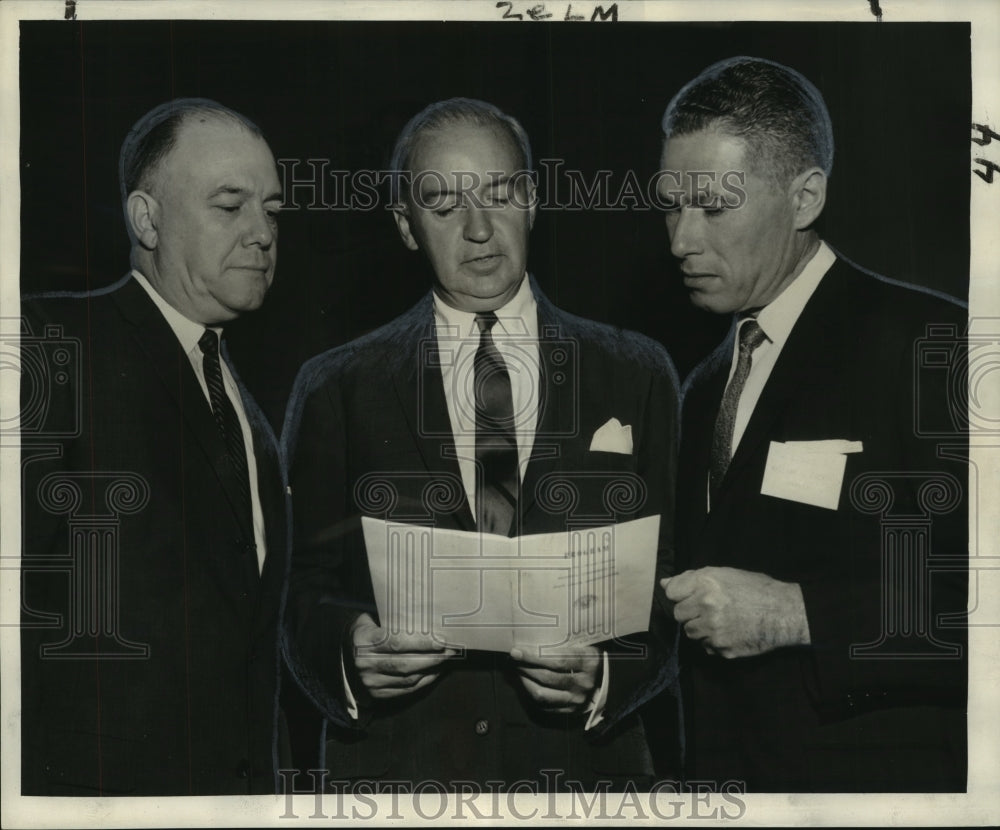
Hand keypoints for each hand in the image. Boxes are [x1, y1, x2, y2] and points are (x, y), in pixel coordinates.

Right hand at [348, 613, 456, 699]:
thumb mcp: (370, 618)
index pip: (396, 643)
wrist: (341, 656)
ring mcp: (370, 683)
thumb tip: (425, 613)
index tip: (441, 640)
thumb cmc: (363, 631)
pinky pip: (406, 690)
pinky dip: (424, 681)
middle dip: (432, 658)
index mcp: (363, 641)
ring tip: (446, 659)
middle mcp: (365, 664)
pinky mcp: (377, 695)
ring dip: (432, 670)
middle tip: (451, 650)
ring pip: (408, 679)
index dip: (421, 643)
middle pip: (405, 664)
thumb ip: (391, 617)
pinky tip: (435, 671)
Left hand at [509, 645, 601, 714]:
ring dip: (525, 681)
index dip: (533, 657)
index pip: (556, 661)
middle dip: (525, 667)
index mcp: (589, 662)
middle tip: (513, 658)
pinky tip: (526, 682)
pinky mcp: (571, 711)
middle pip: (547, 677)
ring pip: (542, 694)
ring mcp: (577, 700)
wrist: (607, 678)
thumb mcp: (583, 643)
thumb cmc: (589, 654)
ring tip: (517, 670)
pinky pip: (544, 706)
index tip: (516, 651)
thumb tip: (531, 639)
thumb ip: (563, 642)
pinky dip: (531, 693)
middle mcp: (584, 683)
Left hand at [661, 567, 809, 657]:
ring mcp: (713, 629)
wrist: (784, 613)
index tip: (690, 595)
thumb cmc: (755, 589)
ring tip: (719, 620)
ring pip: (690, 632)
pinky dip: (713, 641)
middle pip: (678, 614)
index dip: (681, 594)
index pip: (672, 592)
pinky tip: (729, 632)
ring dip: (700, 627)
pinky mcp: (722, 648)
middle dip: (690, 612)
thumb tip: (664, 584)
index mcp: (706, 582)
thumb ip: (691, 578)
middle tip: (708, 609)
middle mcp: (706, 605)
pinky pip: (706, 646)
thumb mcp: (724, 574)